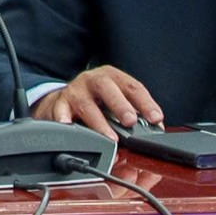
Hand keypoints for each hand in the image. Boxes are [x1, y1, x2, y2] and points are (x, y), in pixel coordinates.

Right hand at [31, 65, 162, 142]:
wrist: (63, 99)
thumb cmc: (96, 102)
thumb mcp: (116, 100)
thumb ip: (135, 112)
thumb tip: (156, 129)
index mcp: (112, 77)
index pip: (132, 86)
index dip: (145, 102)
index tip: (155, 118)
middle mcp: (93, 80)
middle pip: (107, 88)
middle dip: (120, 105)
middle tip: (130, 121)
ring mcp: (75, 90)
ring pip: (86, 103)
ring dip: (99, 122)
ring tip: (110, 137)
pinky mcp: (59, 103)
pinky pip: (60, 110)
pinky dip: (64, 118)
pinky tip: (69, 126)